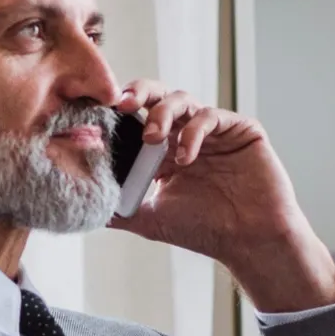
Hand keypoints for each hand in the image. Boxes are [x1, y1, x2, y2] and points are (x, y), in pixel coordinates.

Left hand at [109, 81, 334, 312]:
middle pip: (158, 97)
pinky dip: (194, 131)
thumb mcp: (151, 219)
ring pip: (182, 99)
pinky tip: (186, 156)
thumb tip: (84, 207)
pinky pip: (212, 116)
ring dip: (163, 112)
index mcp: (165, 151)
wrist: (250, 241)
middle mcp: (187, 134)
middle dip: (139, 94)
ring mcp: (214, 130)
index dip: (120, 114)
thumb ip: (119, 210)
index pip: (138, 119)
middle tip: (123, 104)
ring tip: (152, 137)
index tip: (98, 116)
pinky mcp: (240, 129)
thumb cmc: (206, 230)